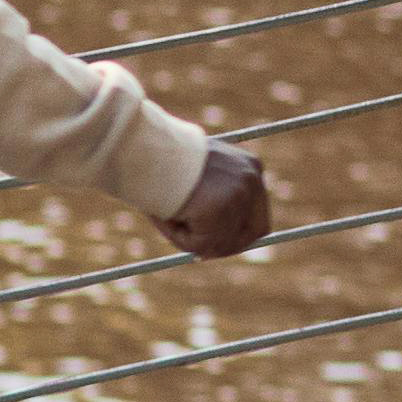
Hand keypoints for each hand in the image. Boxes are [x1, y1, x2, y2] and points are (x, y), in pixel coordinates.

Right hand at [159, 144, 274, 260]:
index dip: (240, 234)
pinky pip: (202, 243)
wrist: (144, 149)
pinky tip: (167, 216)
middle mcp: (251, 178)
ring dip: (193, 239)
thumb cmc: (161, 162)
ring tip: (168, 216)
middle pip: (255, 231)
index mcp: (249, 166)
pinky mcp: (220, 208)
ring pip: (222, 240)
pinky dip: (181, 239)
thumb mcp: (195, 178)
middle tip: (202, 253)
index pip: (258, 212)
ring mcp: (239, 193)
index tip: (218, 244)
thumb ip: (211, 202)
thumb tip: (211, 241)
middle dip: (227, 246)